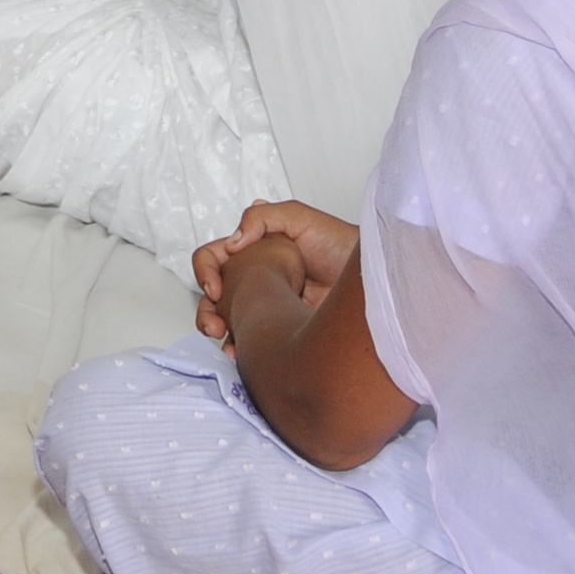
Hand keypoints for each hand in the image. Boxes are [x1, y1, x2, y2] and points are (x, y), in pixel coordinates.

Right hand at [189, 200, 357, 347]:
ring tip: (230, 345)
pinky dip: (243, 352)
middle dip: (206, 313)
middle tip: (215, 326)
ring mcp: (266, 307)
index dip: (205, 272)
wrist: (369, 279)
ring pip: (228, 324)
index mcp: (252, 250)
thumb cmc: (340, 244)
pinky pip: (251, 345)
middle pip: (212, 297)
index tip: (216, 288)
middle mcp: (254, 279)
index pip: (213, 258)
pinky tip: (246, 355)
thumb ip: (261, 218)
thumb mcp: (300, 218)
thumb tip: (232, 244)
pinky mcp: (280, 332)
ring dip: (221, 335)